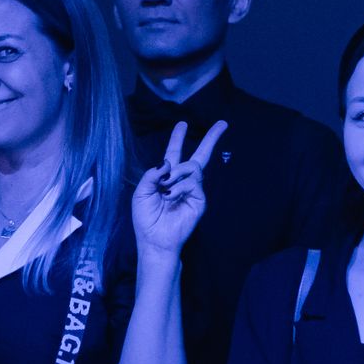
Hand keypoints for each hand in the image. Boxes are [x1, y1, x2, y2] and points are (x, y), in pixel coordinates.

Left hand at [129, 119, 228, 259]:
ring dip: (176, 174)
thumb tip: (167, 162)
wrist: (154, 239)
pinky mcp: (199, 200)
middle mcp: (182, 181)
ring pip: (193, 166)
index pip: (174, 153)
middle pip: (200, 155)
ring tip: (165, 189)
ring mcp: (193, 190)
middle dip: (211, 138)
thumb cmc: (146, 218)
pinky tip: (170, 196)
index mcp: (167, 177)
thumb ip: (152, 174)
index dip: (178, 138)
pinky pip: (193, 182)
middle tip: (223, 124)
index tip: (182, 124)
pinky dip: (179, 187)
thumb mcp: (141, 192)